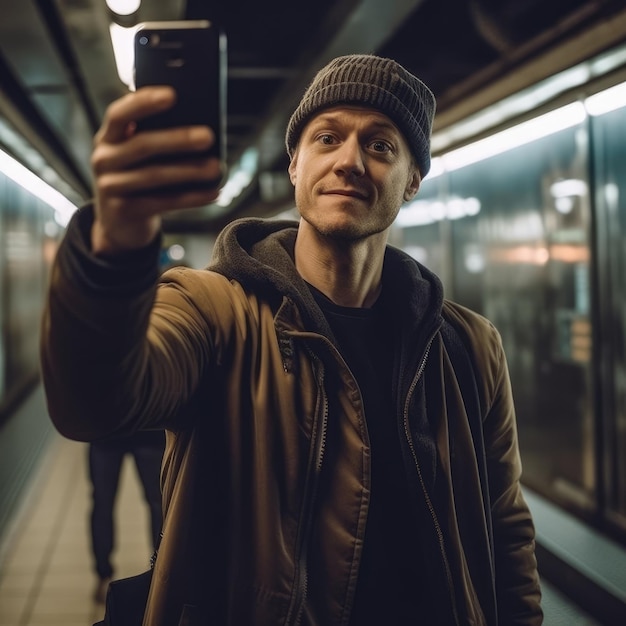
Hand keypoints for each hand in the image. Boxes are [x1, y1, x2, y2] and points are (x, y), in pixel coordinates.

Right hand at [90, 86, 222, 254]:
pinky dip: (192, 198)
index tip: (172, 95)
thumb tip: (201, 127)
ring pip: (154, 176)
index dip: (143, 103)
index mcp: (108, 137)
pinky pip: (163, 202)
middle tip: (208, 136)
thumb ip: (157, 139)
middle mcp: (103, 159)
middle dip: (178, 140)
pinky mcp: (124, 211)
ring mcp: (110, 187)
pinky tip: (213, 192)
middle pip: (142, 145)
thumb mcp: (140, 157)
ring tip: (217, 168)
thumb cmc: (139, 179)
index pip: (119, 114)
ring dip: (190, 171)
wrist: (120, 224)